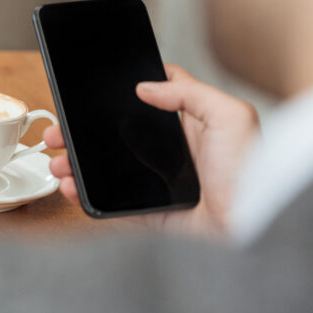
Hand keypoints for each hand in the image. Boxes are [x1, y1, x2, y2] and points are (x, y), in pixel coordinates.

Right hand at [43, 64, 259, 235]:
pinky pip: (109, 200)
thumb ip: (191, 94)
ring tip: (57, 161)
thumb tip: (146, 86)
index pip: (147, 101)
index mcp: (188, 125)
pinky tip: (70, 186)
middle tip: (58, 131)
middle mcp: (169, 151)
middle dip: (80, 132)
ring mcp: (155, 181)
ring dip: (75, 163)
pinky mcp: (148, 209)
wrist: (254, 226)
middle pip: (114, 135)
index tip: (89, 91)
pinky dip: (84, 195)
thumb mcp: (231, 116)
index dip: (118, 94)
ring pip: (105, 168)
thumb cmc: (255, 171)